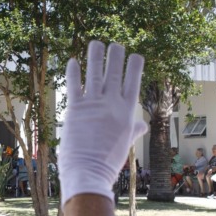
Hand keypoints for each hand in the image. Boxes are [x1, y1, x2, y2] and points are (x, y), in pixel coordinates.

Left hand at [59, 41, 144, 203]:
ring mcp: (94, 105)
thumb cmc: (108, 162)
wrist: (89, 173)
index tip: (135, 55)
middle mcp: (112, 105)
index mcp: (127, 113)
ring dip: (96, 56)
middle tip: (116, 44)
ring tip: (96, 42)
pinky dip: (73, 72)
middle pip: (115, 73)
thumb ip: (133, 130)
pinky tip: (73, 60)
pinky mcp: (75, 109)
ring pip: (96, 73)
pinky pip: (74, 85)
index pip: (134, 83)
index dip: (134, 67)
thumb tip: (143, 126)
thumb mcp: (124, 144)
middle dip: (116, 56)